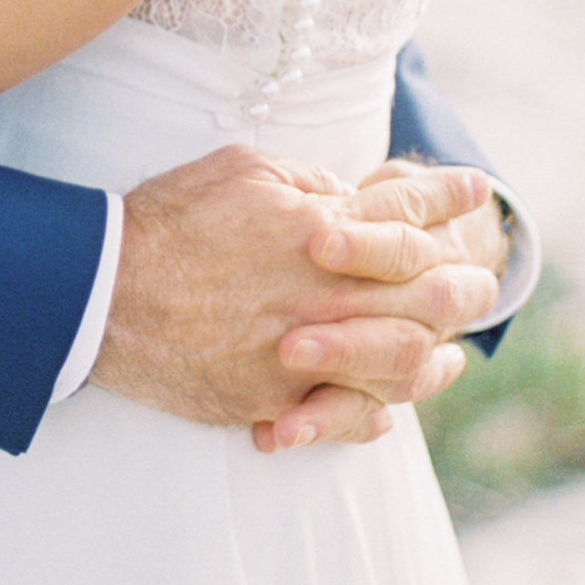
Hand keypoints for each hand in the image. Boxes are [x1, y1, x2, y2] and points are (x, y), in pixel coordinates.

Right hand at [93, 147, 495, 446]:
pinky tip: (399, 402)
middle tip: (482, 278)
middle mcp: (329, 293)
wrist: (101, 293)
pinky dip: (384, 410)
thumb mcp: (241, 169)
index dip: (446, 198)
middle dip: (465, 281)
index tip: (473, 189)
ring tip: (456, 347)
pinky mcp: (279, 399)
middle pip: (429, 292)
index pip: (407, 211)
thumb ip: (308, 181)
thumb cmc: (166, 221)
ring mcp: (309, 352)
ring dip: (439, 351)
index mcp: (324, 227)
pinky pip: (354, 414)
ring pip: (407, 361)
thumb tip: (348, 194)